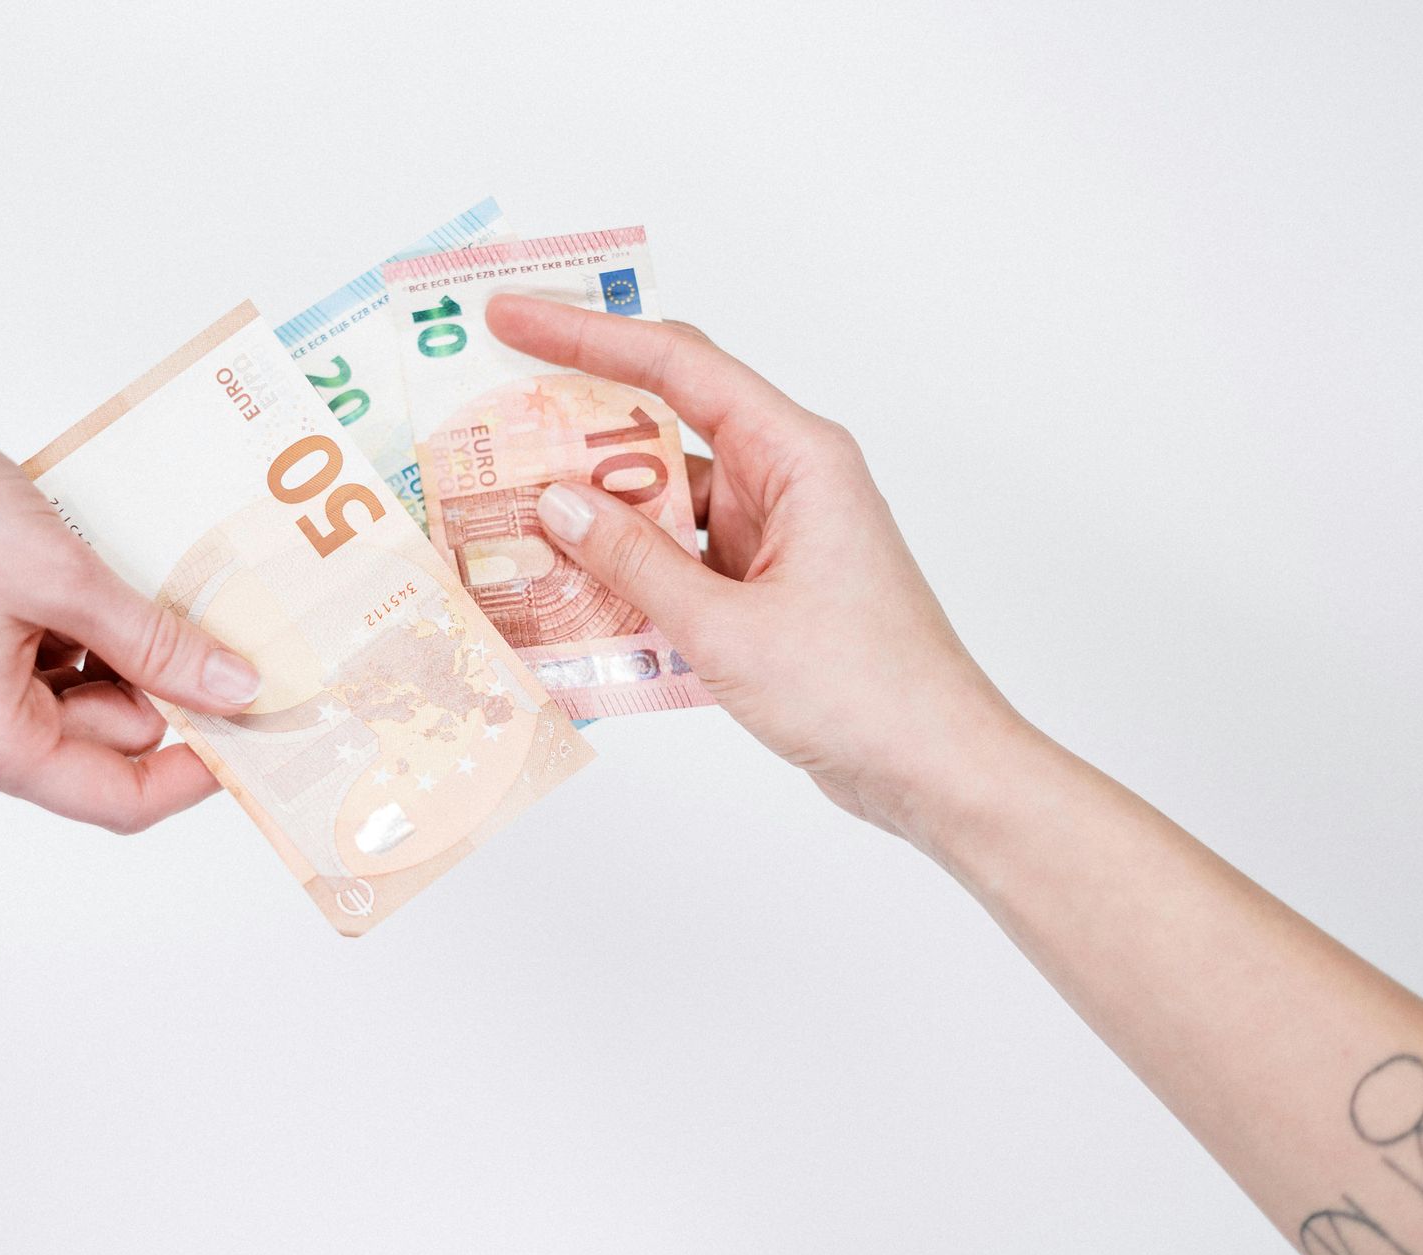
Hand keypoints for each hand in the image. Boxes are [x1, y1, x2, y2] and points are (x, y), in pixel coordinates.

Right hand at [0, 390, 259, 832]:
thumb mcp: (64, 578)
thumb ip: (156, 645)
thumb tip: (236, 691)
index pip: (120, 799)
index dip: (199, 771)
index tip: (258, 726)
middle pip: (105, 744)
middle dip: (165, 688)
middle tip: (220, 620)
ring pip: (79, 697)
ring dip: (124, 649)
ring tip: (145, 579)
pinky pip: (42, 662)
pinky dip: (82, 626)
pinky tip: (96, 571)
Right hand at [487, 295, 1024, 837]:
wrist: (934, 769)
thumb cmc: (863, 691)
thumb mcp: (728, 628)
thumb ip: (635, 563)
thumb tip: (556, 504)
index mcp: (796, 457)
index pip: (677, 366)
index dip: (586, 336)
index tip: (511, 318)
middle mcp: (785, 480)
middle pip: (662, 429)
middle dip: (575, 434)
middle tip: (488, 435)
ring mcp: (775, 535)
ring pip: (664, 504)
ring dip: (596, 521)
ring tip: (510, 531)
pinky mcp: (764, 587)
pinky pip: (679, 560)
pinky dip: (629, 575)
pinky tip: (569, 600)